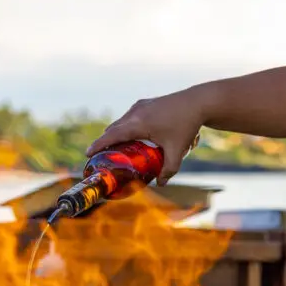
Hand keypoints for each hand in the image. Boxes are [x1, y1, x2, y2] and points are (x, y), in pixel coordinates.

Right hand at [85, 92, 205, 184]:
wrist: (198, 102)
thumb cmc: (186, 125)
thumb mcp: (177, 151)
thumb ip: (168, 169)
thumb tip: (161, 183)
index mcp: (138, 123)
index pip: (111, 136)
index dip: (98, 145)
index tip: (87, 154)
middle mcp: (135, 112)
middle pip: (113, 129)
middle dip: (104, 142)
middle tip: (99, 156)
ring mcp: (140, 106)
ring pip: (121, 122)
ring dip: (115, 134)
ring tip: (113, 149)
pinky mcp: (146, 103)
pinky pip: (129, 117)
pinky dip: (125, 127)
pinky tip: (130, 136)